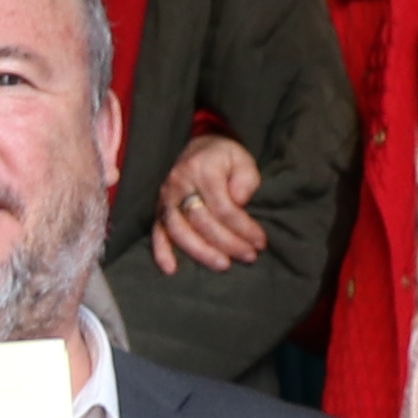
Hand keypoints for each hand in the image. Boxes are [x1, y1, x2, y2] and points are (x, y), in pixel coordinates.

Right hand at [147, 134, 268, 279]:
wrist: (200, 147)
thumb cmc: (225, 159)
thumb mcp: (243, 160)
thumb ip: (246, 180)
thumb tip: (239, 202)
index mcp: (202, 169)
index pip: (222, 207)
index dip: (243, 228)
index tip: (260, 242)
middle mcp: (180, 183)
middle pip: (201, 221)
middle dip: (228, 243)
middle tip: (249, 256)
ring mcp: (166, 197)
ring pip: (178, 230)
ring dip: (201, 252)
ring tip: (223, 265)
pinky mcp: (159, 209)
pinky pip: (157, 232)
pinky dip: (161, 252)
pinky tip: (171, 269)